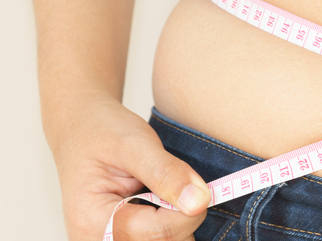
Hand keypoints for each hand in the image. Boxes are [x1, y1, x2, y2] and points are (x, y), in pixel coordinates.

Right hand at [49, 95, 210, 239]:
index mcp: (92, 221)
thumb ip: (167, 173)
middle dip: (181, 215)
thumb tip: (199, 202)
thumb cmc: (100, 133)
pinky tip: (158, 203)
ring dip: (176, 219)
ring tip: (159, 191)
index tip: (193, 185)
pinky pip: (162, 239)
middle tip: (169, 184)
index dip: (188, 210)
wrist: (81, 131)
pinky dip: (170, 222)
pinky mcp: (122, 239)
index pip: (159, 233)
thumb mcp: (135, 144)